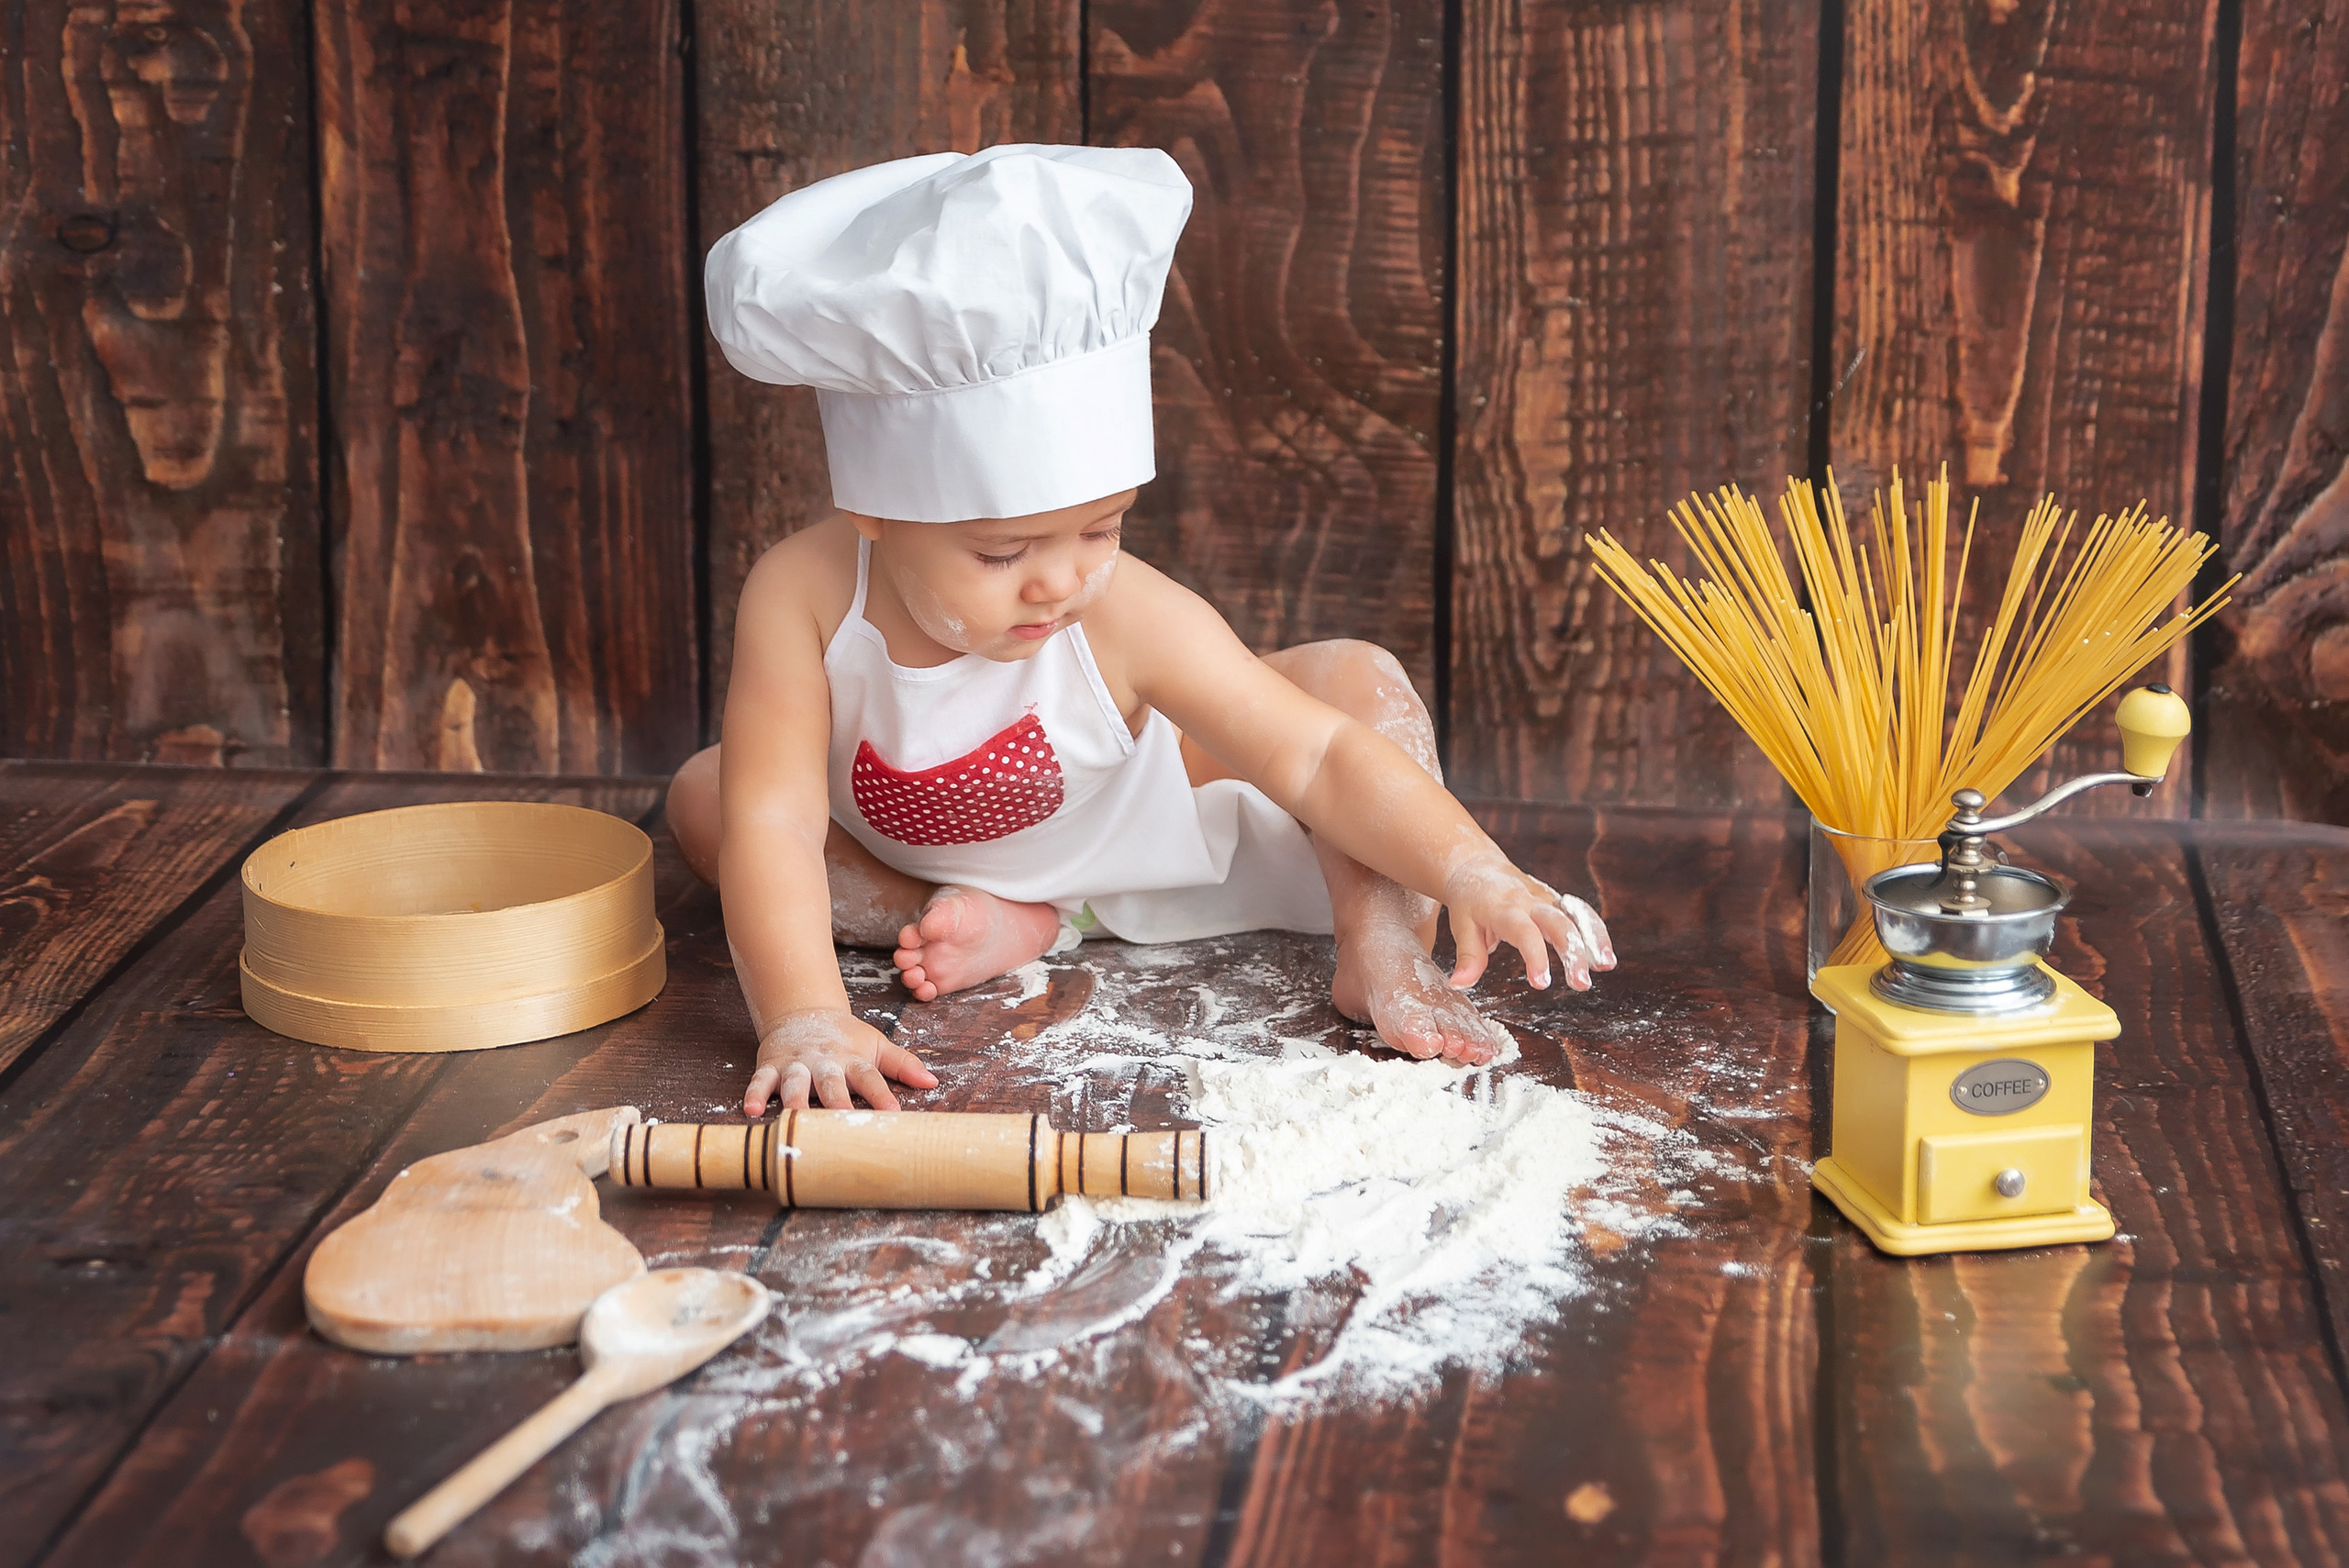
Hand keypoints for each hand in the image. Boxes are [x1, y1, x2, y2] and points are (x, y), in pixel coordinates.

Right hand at [742, 1008, 938, 1114]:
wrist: (804, 1013)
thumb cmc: (845, 1039)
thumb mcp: (876, 1045)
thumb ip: (902, 1064)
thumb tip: (933, 1082)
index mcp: (852, 1059)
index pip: (869, 1077)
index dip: (881, 1094)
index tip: (894, 1113)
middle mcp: (824, 1061)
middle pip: (831, 1082)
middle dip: (837, 1101)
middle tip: (843, 1120)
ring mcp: (796, 1063)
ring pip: (795, 1083)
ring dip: (795, 1100)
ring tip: (794, 1118)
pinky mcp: (771, 1066)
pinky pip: (761, 1081)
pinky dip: (755, 1094)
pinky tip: (752, 1110)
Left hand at [1440, 854, 1614, 991]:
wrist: (1477, 867)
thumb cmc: (1469, 902)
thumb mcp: (1462, 927)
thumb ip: (1468, 958)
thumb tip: (1458, 984)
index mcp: (1505, 909)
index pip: (1525, 933)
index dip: (1536, 957)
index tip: (1542, 984)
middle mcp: (1531, 901)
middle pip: (1558, 924)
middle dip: (1574, 952)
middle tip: (1581, 983)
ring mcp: (1548, 898)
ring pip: (1577, 915)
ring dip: (1595, 939)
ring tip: (1606, 965)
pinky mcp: (1558, 901)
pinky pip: (1582, 914)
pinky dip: (1596, 932)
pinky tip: (1605, 957)